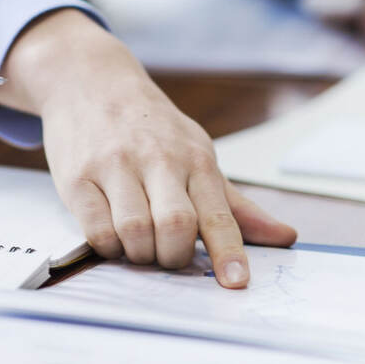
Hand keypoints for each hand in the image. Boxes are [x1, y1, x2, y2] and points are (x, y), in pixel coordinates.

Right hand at [0, 10, 296, 288]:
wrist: (91, 81)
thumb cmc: (151, 129)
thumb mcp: (197, 155)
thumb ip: (235, 205)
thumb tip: (286, 238)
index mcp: (195, 159)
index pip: (218, 214)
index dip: (228, 252)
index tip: (236, 282)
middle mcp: (158, 160)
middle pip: (175, 226)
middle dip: (173, 256)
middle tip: (168, 255)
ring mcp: (115, 166)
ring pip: (135, 232)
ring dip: (140, 254)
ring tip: (139, 244)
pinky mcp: (78, 177)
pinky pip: (97, 230)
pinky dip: (109, 247)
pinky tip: (113, 235)